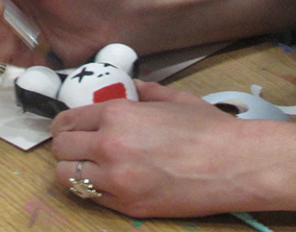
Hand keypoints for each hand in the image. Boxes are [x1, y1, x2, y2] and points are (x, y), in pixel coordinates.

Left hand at [50, 83, 277, 217]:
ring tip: (87, 167)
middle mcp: (110, 146)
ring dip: (73, 170)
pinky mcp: (127, 206)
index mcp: (118, 114)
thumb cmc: (208, 129)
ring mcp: (117, 180)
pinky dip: (92, 189)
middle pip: (61, 149)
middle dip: (66, 146)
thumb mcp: (174, 98)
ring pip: (66, 177)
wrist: (234, 165)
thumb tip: (132, 88)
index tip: (70, 128)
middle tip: (78, 147)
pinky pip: (90, 198)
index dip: (66, 124)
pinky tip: (107, 181)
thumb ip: (145, 92)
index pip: (69, 120)